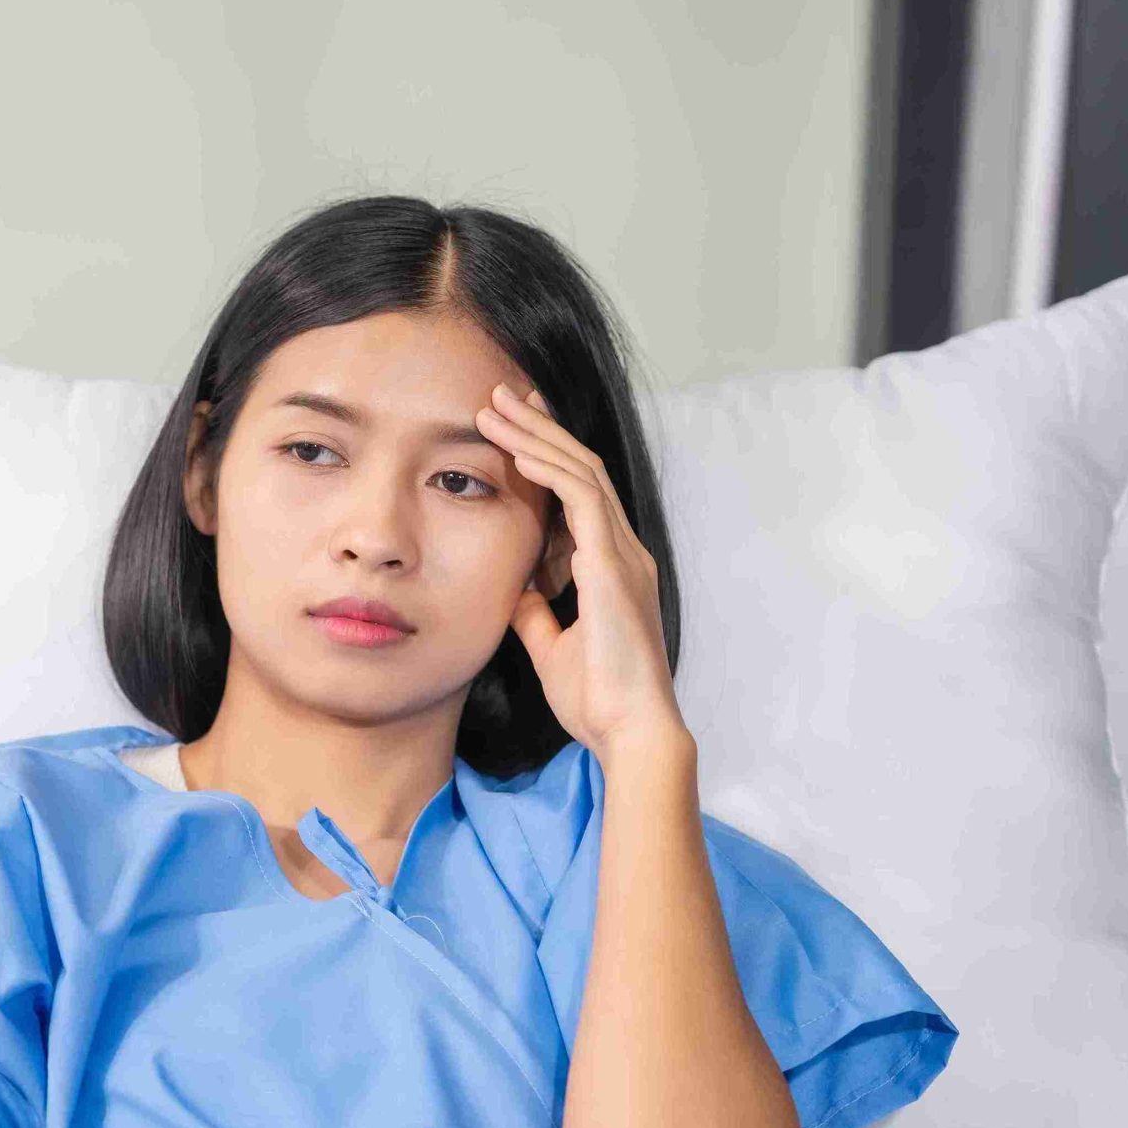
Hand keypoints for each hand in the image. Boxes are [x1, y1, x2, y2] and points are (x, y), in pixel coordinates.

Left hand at [474, 384, 683, 761]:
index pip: (580, 494)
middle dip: (540, 428)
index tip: (512, 429)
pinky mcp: (613, 566)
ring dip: (536, 435)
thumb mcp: (551, 648)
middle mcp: (624, 551)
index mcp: (613, 568)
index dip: (547, 456)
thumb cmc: (599, 701)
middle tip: (502, 395)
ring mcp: (624, 555)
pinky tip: (515, 449)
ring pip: (581, 471)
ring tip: (496, 407)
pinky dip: (547, 468)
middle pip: (582, 468)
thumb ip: (536, 613)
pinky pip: (581, 499)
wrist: (631, 732)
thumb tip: (514, 588)